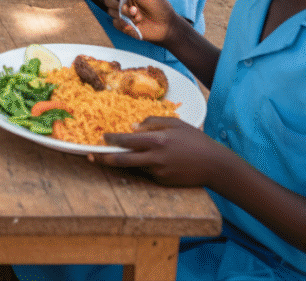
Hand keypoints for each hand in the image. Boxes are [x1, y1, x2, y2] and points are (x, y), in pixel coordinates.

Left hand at [92, 118, 226, 186]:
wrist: (214, 165)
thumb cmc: (194, 139)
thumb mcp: (174, 123)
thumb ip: (152, 123)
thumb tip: (132, 127)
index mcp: (156, 140)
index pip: (127, 140)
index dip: (112, 139)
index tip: (102, 137)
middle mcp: (155, 158)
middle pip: (123, 160)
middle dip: (104, 159)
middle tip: (91, 157)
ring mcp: (159, 172)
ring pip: (134, 168)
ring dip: (121, 164)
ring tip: (105, 159)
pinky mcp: (163, 182)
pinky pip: (147, 173)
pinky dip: (141, 167)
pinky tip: (141, 162)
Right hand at [104, 0, 177, 45]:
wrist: (166, 26)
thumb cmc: (159, 6)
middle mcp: (123, 1)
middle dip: (119, 5)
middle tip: (134, 9)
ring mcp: (122, 13)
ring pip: (111, 11)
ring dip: (124, 15)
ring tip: (138, 17)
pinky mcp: (123, 25)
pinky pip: (115, 23)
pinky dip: (123, 24)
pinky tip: (135, 25)